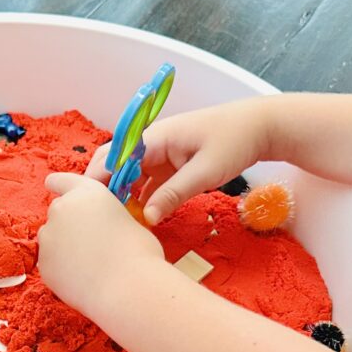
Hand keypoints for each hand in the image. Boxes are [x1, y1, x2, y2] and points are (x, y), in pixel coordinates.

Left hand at [38, 173, 163, 316]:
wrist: (128, 288)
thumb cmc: (139, 254)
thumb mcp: (127, 220)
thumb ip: (104, 217)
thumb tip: (99, 227)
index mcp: (87, 192)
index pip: (61, 180)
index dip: (58, 185)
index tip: (52, 187)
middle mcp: (62, 209)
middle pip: (57, 212)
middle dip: (67, 223)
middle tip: (89, 242)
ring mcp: (48, 236)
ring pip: (51, 239)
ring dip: (63, 246)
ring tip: (88, 264)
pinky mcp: (43, 263)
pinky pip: (50, 263)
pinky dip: (60, 269)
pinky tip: (81, 278)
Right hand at [85, 96, 273, 223]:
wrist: (261, 128)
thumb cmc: (235, 141)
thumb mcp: (205, 172)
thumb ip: (174, 194)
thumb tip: (146, 218)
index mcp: (155, 138)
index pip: (114, 158)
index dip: (97, 181)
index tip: (89, 206)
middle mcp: (152, 144)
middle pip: (115, 166)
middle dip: (103, 190)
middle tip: (97, 218)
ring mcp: (160, 155)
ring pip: (129, 177)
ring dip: (122, 198)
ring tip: (115, 224)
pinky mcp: (170, 166)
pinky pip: (146, 184)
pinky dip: (140, 199)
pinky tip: (139, 220)